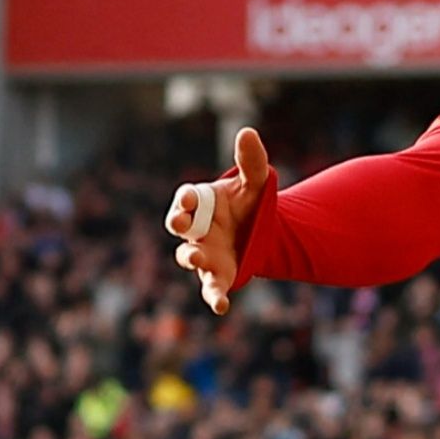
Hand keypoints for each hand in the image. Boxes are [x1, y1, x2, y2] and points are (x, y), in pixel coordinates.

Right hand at [166, 126, 270, 315]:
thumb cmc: (249, 204)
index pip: (185, 199)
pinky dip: (214, 298)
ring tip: (195, 258)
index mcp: (198, 204)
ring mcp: (203, 254)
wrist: (261, 233)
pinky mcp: (218, 275)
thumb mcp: (255, 182)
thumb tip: (247, 131)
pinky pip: (212, 288)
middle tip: (180, 224)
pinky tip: (221, 307)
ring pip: (189, 257)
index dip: (185, 198)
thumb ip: (251, 161)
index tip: (189, 196)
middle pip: (180, 229)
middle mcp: (194, 230)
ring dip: (190, 258)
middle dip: (178, 226)